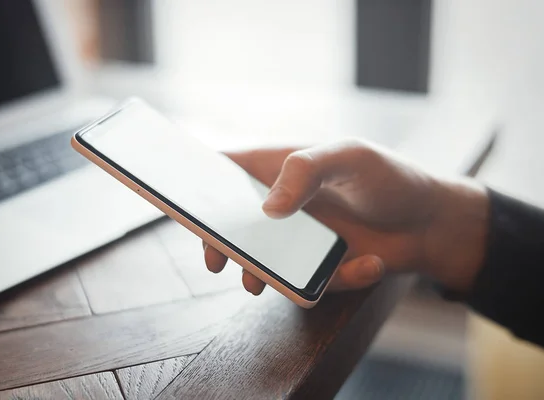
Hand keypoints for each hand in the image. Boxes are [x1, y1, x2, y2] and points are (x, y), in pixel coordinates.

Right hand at [203, 140, 488, 295]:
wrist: (434, 221)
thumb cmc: (391, 177)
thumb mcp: (351, 157)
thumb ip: (306, 170)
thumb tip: (266, 210)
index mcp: (284, 169)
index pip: (230, 170)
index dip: (201, 183)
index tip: (182, 203)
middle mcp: (286, 205)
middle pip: (235, 223)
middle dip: (219, 243)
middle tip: (215, 260)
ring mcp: (301, 239)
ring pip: (263, 261)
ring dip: (258, 274)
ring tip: (258, 284)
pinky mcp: (320, 267)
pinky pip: (313, 282)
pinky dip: (339, 279)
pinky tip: (369, 264)